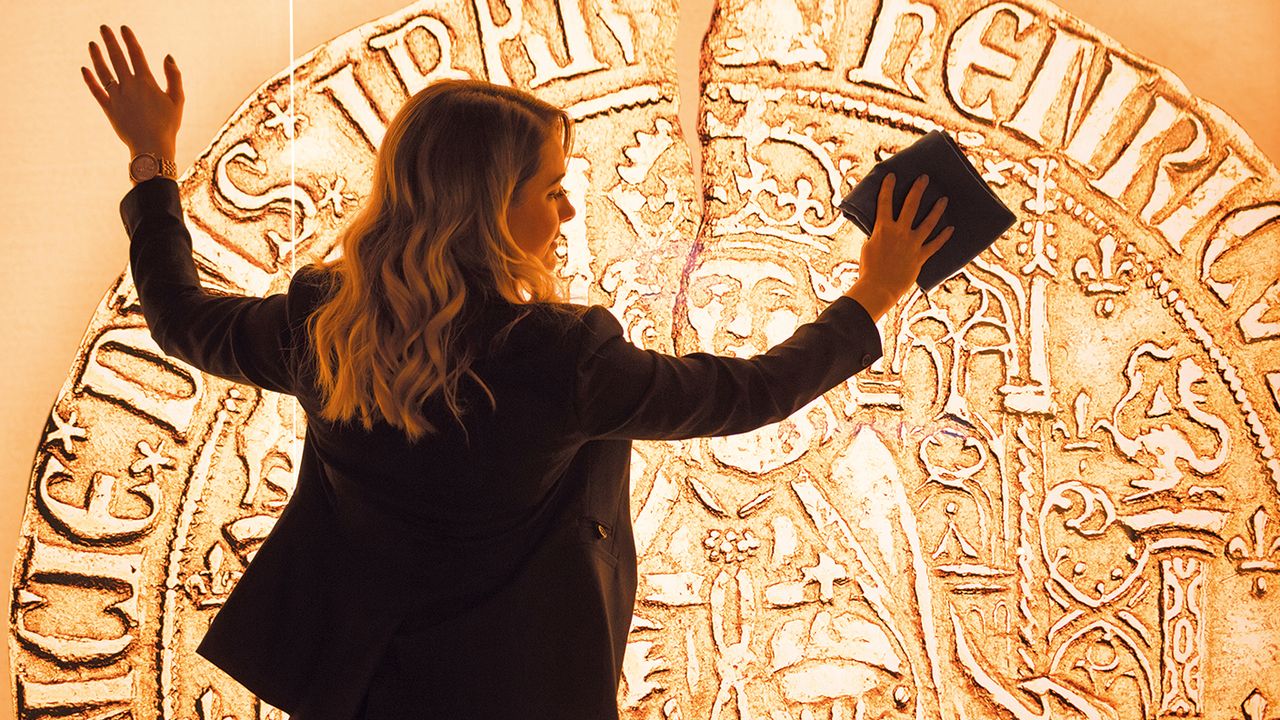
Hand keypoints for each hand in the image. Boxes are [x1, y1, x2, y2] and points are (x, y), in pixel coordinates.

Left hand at [81, 24, 183, 158]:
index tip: (123, 28)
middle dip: (110, 41)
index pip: (136, 54)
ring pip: (103, 72)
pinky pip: (96, 91)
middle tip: (103, 28)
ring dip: (96, 56)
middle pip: (117, 58)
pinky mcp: (109, 109)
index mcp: (147, 82)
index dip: (129, 39)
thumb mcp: (178, 100)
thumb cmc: (168, 125)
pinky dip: (89, 79)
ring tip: (92, 44)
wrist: (152, 148)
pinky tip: (84, 69)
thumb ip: (174, 77)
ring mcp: (117, 97)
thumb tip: (167, 56)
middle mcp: (129, 86)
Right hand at [845, 173, 951, 319]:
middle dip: (918, 189)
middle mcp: (899, 232)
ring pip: (928, 223)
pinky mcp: (920, 256)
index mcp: (883, 228)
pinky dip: (943, 237)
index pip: (884, 202)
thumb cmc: (869, 269)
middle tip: (924, 178)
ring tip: (944, 200)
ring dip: (937, 210)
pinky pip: (935, 245)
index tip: (892, 175)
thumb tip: (882, 230)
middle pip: (911, 205)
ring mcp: (912, 244)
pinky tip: (951, 229)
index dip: (887, 187)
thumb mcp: (868, 247)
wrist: (878, 287)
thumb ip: (877, 235)